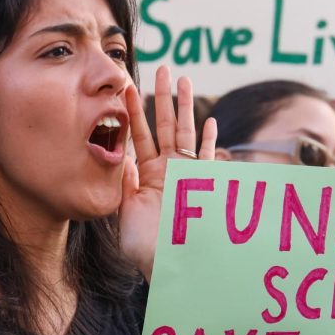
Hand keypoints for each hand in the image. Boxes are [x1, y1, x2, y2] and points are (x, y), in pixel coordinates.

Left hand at [119, 66, 216, 279]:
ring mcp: (187, 176)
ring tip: (183, 79)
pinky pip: (209, 158)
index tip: (127, 86)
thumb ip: (125, 183)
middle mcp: (167, 171)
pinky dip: (211, 141)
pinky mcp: (204, 185)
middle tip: (162, 67)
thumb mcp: (125, 212)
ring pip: (187, 133)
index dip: (133, 111)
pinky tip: (211, 122)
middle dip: (163, 96)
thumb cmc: (144, 247)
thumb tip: (122, 156)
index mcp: (145, 175)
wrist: (169, 267)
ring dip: (186, 106)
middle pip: (165, 125)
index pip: (138, 135)